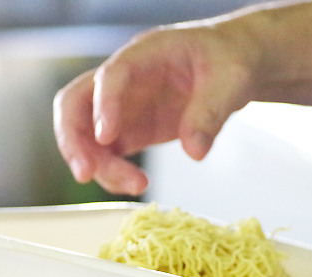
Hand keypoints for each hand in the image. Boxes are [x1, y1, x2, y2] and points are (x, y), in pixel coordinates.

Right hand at [53, 22, 257, 194]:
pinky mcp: (131, 130)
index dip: (104, 104)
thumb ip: (211, 113)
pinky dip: (113, 173)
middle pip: (76, 104)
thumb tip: (194, 152)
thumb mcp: (232, 80)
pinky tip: (137, 186)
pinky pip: (107, 154)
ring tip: (136, 186)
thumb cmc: (231, 60)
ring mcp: (124, 106)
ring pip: (87, 136)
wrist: (237, 64)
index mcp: (146, 54)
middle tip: (86, 173)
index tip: (106, 137)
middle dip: (74, 141)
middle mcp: (124, 80)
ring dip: (99, 165)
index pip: (111, 75)